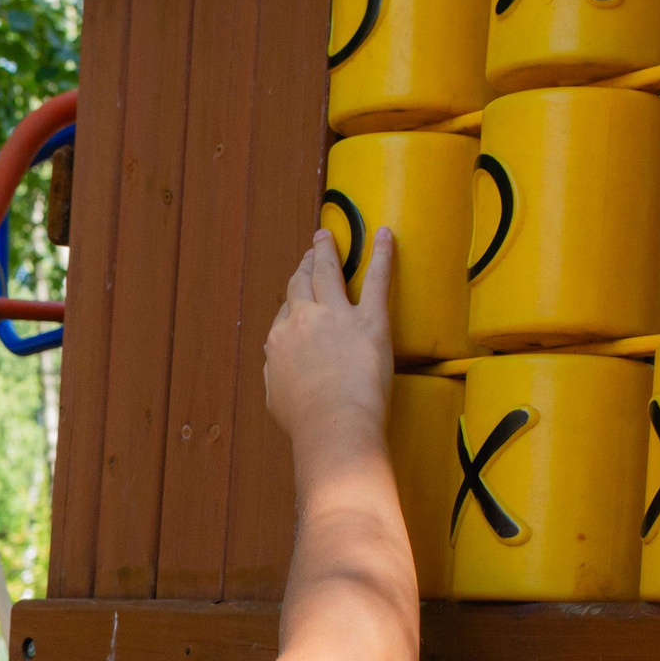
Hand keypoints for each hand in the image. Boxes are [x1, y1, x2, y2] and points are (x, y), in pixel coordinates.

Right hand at [263, 227, 393, 450]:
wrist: (333, 425)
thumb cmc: (306, 421)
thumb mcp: (274, 397)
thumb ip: (274, 372)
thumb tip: (276, 360)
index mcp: (279, 340)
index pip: (285, 312)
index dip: (293, 303)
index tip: (299, 299)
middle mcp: (303, 320)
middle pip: (301, 283)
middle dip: (304, 265)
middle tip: (310, 252)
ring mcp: (336, 316)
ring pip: (328, 272)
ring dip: (327, 250)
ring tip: (327, 237)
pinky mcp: (371, 319)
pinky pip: (377, 279)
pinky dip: (382, 254)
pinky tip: (385, 235)